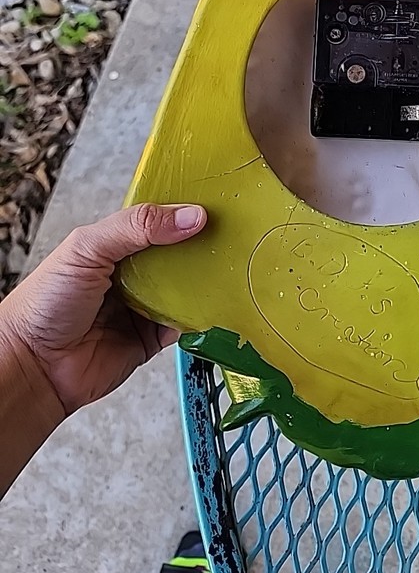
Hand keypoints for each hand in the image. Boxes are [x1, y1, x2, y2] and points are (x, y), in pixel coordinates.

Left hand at [1, 203, 205, 415]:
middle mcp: (133, 273)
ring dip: (203, 281)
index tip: (212, 205)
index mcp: (116, 244)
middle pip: (178, 253)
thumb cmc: (44, 304)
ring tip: (226, 268)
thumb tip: (188, 216)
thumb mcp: (88, 248)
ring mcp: (144, 305)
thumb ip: (137, 227)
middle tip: (228, 236)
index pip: (157, 220)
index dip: (182, 212)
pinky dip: (198, 316)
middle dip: (199, 246)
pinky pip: (185, 324)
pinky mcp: (153, 337)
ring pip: (187, 288)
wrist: (34, 366)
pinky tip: (208, 305)